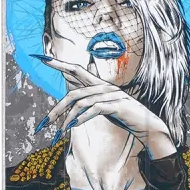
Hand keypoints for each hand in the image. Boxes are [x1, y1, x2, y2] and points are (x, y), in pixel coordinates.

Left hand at [33, 56, 177, 159]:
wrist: (147, 125)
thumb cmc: (124, 116)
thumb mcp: (103, 106)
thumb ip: (89, 99)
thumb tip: (73, 95)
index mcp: (99, 84)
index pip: (76, 69)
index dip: (59, 63)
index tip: (42, 58)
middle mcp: (104, 86)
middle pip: (74, 92)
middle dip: (57, 108)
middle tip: (44, 123)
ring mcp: (111, 94)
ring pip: (82, 102)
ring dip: (69, 118)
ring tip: (61, 131)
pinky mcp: (117, 105)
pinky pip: (94, 109)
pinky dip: (82, 118)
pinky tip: (74, 126)